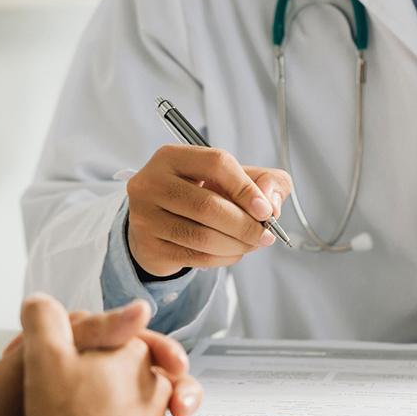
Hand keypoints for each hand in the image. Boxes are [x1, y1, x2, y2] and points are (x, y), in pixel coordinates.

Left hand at [0, 300, 199, 415]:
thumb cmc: (10, 406)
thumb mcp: (48, 354)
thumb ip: (93, 326)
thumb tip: (140, 308)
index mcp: (98, 362)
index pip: (147, 350)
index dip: (166, 354)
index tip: (175, 365)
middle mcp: (108, 393)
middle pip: (164, 388)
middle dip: (184, 396)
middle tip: (182, 408)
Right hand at [127, 144, 291, 275]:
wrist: (156, 223)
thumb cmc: (199, 194)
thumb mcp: (230, 178)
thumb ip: (263, 181)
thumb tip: (271, 204)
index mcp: (172, 157)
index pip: (216, 164)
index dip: (246, 187)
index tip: (265, 209)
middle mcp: (151, 183)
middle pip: (208, 206)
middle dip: (245, 224)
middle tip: (265, 234)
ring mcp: (145, 217)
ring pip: (202, 236)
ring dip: (237, 244)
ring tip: (252, 244)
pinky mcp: (149, 247)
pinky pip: (196, 257)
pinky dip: (223, 258)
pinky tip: (233, 252)